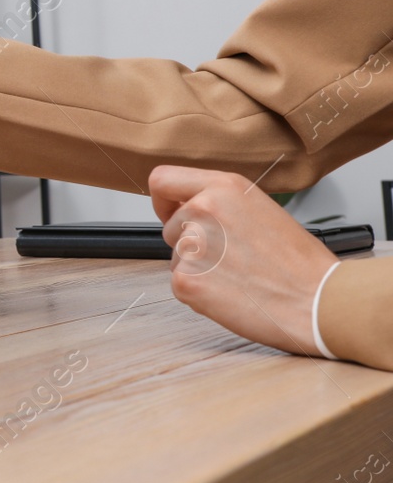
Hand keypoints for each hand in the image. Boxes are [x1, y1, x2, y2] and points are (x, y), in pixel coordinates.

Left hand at [149, 165, 338, 356]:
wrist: (320, 302)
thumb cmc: (300, 263)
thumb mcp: (261, 210)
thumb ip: (221, 203)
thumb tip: (187, 206)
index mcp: (224, 187)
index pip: (162, 180)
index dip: (164, 200)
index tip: (171, 212)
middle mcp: (202, 209)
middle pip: (171, 226)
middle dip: (192, 243)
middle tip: (232, 258)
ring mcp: (192, 245)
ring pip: (177, 257)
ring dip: (199, 268)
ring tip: (240, 276)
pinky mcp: (186, 279)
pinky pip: (180, 284)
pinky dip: (200, 293)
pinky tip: (233, 294)